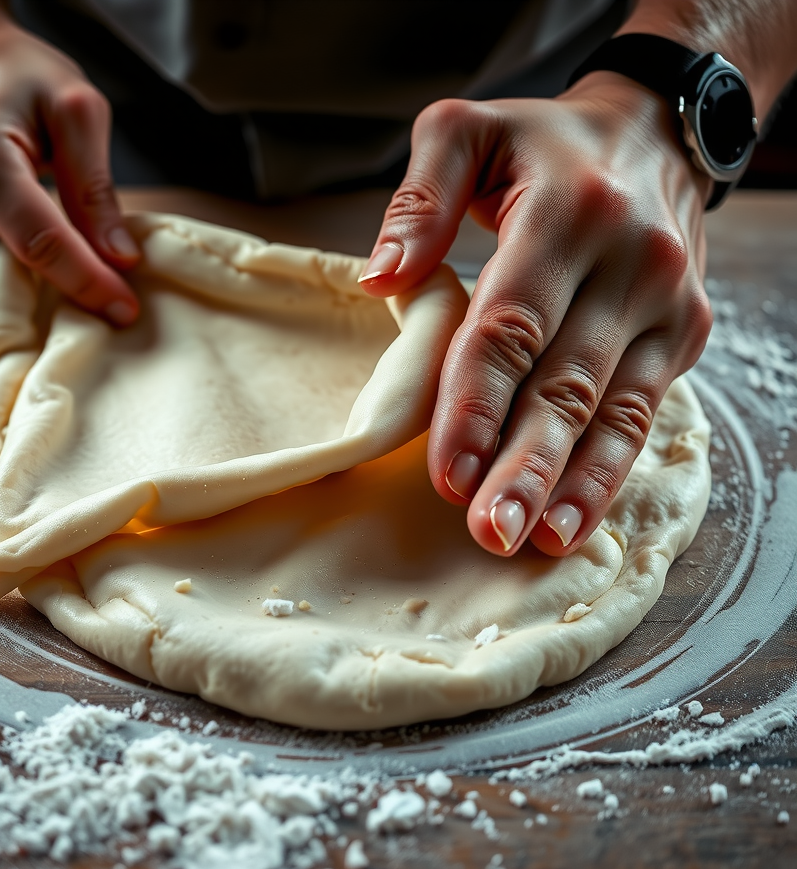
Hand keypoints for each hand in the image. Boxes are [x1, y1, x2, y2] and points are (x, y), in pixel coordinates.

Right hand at [0, 16, 138, 321]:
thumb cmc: (14, 79)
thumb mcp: (74, 110)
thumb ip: (96, 188)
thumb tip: (120, 259)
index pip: (40, 245)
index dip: (88, 283)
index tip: (125, 309)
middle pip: (7, 285)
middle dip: (59, 297)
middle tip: (102, 291)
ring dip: (29, 297)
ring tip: (60, 267)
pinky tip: (18, 257)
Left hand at [360, 73, 712, 556]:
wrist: (655, 132)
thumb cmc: (543, 145)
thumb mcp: (467, 132)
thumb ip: (418, 198)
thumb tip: (380, 279)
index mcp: (565, 214)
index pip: (511, 327)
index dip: (476, 405)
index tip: (446, 474)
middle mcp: (628, 263)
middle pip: (564, 383)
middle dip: (523, 465)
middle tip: (487, 530)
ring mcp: (666, 303)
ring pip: (611, 410)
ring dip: (569, 484)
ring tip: (530, 541)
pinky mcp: (684, 334)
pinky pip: (642, 414)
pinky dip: (607, 471)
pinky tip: (573, 520)